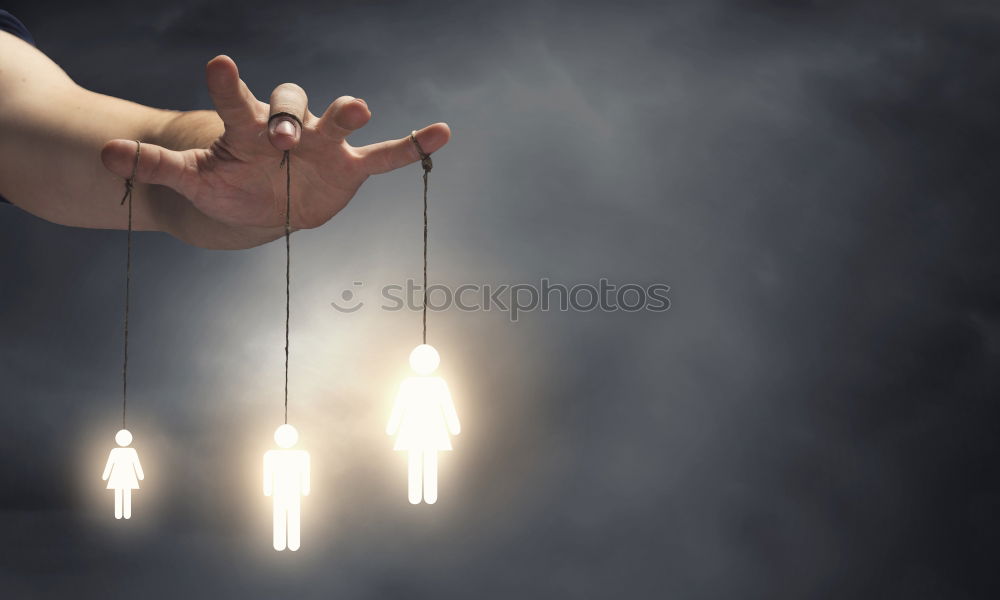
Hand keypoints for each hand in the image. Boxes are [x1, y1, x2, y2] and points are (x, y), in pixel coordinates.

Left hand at [100, 55, 450, 232]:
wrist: (263, 203)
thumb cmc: (227, 184)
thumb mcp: (192, 180)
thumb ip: (154, 167)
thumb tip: (99, 154)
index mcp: (246, 128)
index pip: (237, 101)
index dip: (229, 84)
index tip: (220, 64)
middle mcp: (287, 127)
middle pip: (291, 105)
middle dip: (289, 118)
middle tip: (283, 138)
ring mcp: (322, 144)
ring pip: (336, 121)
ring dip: (346, 113)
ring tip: (356, 110)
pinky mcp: (350, 166)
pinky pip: (385, 155)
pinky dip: (412, 145)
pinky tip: (442, 132)